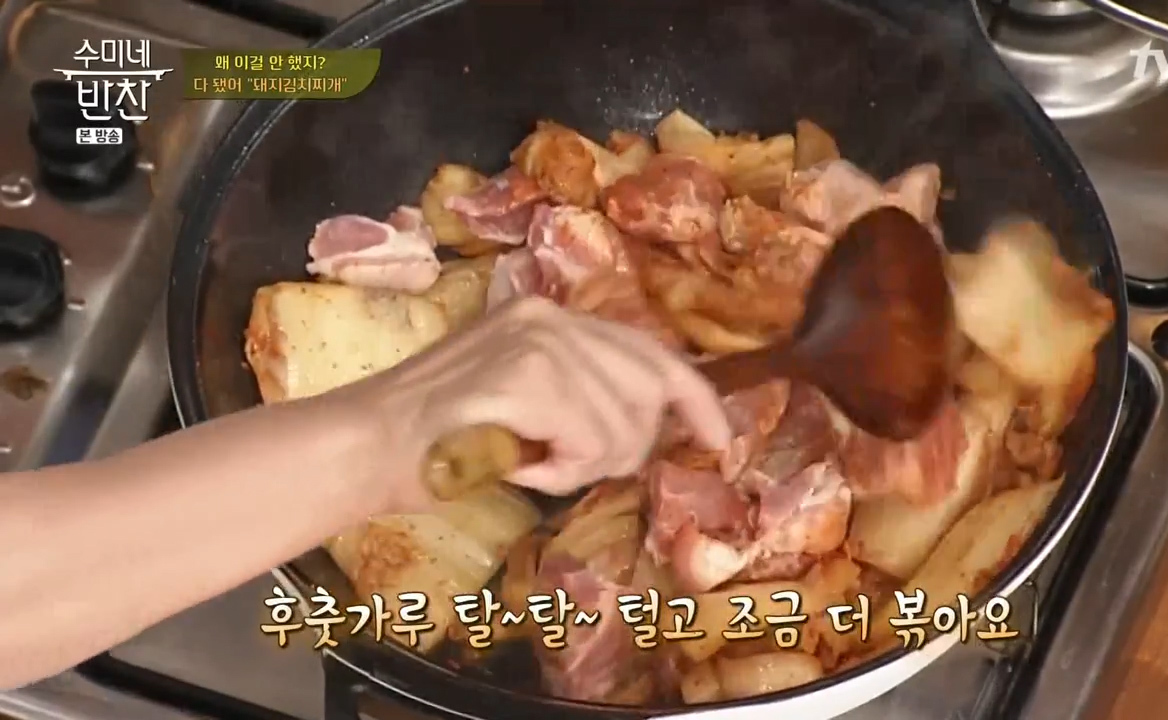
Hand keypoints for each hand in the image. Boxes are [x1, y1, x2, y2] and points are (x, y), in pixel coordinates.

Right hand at [359, 296, 730, 505]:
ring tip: (527, 462)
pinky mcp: (522, 378)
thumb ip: (579, 394)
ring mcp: (536, 342)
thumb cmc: (438, 437)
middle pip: (646, 390)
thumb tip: (645, 423)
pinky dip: (558, 471)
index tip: (717, 436)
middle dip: (625, 447)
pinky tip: (516, 464)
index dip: (693, 396)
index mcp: (550, 317)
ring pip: (619, 424)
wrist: (363, 444)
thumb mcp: (523, 400)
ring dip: (581, 465)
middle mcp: (550, 318)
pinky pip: (585, 443)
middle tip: (568, 468)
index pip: (648, 350)